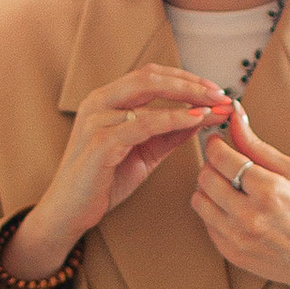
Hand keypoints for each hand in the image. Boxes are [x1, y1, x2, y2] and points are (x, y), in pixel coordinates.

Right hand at [0, 62, 228, 280]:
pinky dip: (172, 119)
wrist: (69, 212)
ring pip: (148, 95)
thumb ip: (168, 134)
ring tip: (214, 107)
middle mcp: (98, 102)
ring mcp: (97, 120)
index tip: (214, 89)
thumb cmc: (103, 182)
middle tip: (220, 93)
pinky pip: (143, 124)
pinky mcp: (100, 143)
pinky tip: (194, 121)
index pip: (150, 76)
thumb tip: (200, 117)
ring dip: (187, 99)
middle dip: (190, 83)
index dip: (184, 78)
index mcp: (106, 100)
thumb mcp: (143, 153)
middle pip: (150, 77)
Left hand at [187, 101, 289, 288]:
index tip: (218, 141)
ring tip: (230, 188)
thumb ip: (258, 146)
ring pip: (199, 200)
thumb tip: (235, 117)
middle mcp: (249, 216)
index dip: (215, 144)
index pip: (221, 157)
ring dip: (209, 189)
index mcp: (268, 191)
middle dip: (212, 165)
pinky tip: (236, 210)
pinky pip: (206, 222)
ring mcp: (237, 238)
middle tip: (226, 164)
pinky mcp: (230, 252)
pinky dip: (215, 212)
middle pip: (205, 177)